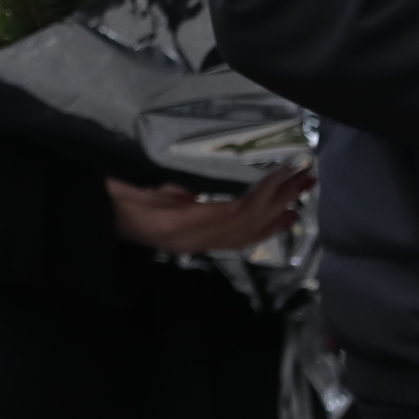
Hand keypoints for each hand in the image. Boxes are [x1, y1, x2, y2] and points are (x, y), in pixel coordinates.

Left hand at [108, 167, 312, 255]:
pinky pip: (241, 209)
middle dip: (284, 207)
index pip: (242, 236)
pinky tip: (276, 179)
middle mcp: (205, 240)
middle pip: (255, 227)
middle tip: (308, 186)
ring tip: (301, 179)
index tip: (292, 213)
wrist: (110, 213)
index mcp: (197, 237)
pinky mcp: (202, 222)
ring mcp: (205, 233)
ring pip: (254, 219)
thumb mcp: (161, 202)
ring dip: (281, 197)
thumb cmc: (130, 206)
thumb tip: (191, 195)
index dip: (269, 227)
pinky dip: (262, 193)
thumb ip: (180, 200)